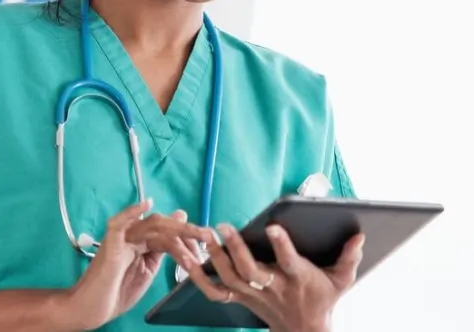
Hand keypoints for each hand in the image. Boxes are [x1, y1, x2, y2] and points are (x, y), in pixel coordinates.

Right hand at [57, 199, 209, 330]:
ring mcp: (119, 240)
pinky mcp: (109, 245)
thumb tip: (178, 224)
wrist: (92, 308)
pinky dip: (130, 212)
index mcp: (141, 244)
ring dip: (176, 229)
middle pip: (161, 225)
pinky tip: (145, 205)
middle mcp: (130, 237)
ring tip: (197, 236)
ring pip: (150, 225)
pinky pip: (118, 224)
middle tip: (207, 236)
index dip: (188, 237)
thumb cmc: (115, 293)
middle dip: (187, 230)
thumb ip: (162, 250)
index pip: (168, 232)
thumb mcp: (147, 270)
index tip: (205, 246)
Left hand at [182, 223, 364, 331]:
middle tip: (224, 226)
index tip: (274, 227)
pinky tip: (186, 259)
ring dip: (214, 257)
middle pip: (251, 271)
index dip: (282, 245)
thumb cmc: (322, 298)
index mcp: (298, 279)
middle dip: (236, 249)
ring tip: (204, 235)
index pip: (290, 262)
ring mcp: (253, 294)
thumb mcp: (342, 280)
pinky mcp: (239, 298)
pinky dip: (199, 277)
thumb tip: (359, 235)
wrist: (304, 331)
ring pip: (229, 279)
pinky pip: (214, 291)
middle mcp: (272, 287)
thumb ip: (350, 257)